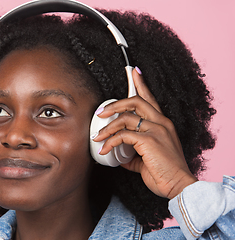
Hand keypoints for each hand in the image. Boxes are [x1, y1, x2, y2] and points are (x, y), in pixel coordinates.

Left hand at [92, 68, 196, 198]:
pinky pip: (123, 135)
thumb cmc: (165, 173)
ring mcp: (156, 130)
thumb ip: (133, 154)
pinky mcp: (149, 140)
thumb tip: (120, 155)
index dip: (141, 84)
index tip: (134, 72)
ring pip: (125, 117)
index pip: (150, 99)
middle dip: (115, 104)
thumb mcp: (147, 159)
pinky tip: (104, 149)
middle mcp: (161, 122)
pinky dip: (110, 141)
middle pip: (135, 101)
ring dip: (107, 127)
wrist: (178, 186)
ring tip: (98, 136)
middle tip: (101, 112)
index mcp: (163, 124)